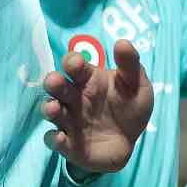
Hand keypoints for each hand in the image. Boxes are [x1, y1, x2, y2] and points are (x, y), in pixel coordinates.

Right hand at [42, 39, 152, 172]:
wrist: (130, 141)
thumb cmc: (129, 107)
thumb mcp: (137, 85)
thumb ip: (130, 64)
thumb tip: (122, 42)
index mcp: (88, 79)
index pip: (73, 65)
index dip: (72, 62)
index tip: (76, 63)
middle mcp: (73, 97)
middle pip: (56, 85)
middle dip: (53, 82)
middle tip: (55, 82)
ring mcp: (68, 120)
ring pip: (51, 111)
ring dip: (49, 108)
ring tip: (54, 108)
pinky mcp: (68, 144)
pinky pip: (54, 140)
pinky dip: (54, 139)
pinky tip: (61, 138)